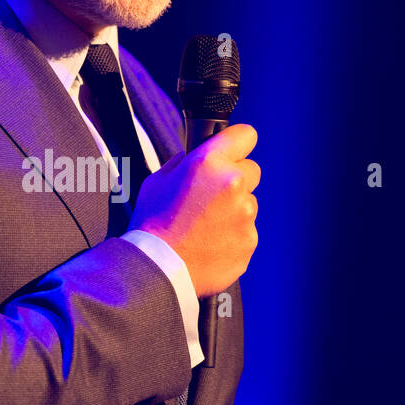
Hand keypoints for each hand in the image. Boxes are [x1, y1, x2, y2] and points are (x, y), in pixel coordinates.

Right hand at [129, 124, 259, 297]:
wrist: (159, 268)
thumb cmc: (153, 225)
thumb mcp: (157, 181)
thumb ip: (180, 164)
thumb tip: (189, 159)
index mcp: (209, 163)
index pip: (246, 135)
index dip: (237, 144)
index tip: (232, 152)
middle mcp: (233, 184)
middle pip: (252, 170)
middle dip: (235, 180)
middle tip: (211, 198)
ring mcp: (245, 214)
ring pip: (248, 204)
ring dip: (233, 211)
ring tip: (205, 227)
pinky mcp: (250, 240)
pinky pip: (246, 231)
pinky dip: (233, 236)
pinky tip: (211, 244)